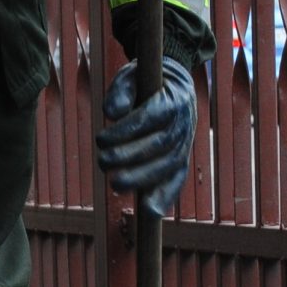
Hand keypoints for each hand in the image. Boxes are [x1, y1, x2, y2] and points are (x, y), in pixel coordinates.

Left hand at [99, 62, 196, 217]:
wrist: (174, 85)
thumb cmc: (145, 81)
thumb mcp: (131, 75)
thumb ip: (120, 91)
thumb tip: (112, 113)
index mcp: (173, 99)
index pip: (151, 117)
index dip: (126, 131)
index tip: (101, 138)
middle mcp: (184, 122)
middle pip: (159, 145)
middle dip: (129, 157)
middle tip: (102, 162)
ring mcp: (185, 143)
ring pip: (168, 166)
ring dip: (142, 179)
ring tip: (116, 184)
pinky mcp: (182, 159)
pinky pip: (177, 179)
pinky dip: (165, 196)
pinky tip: (150, 211)